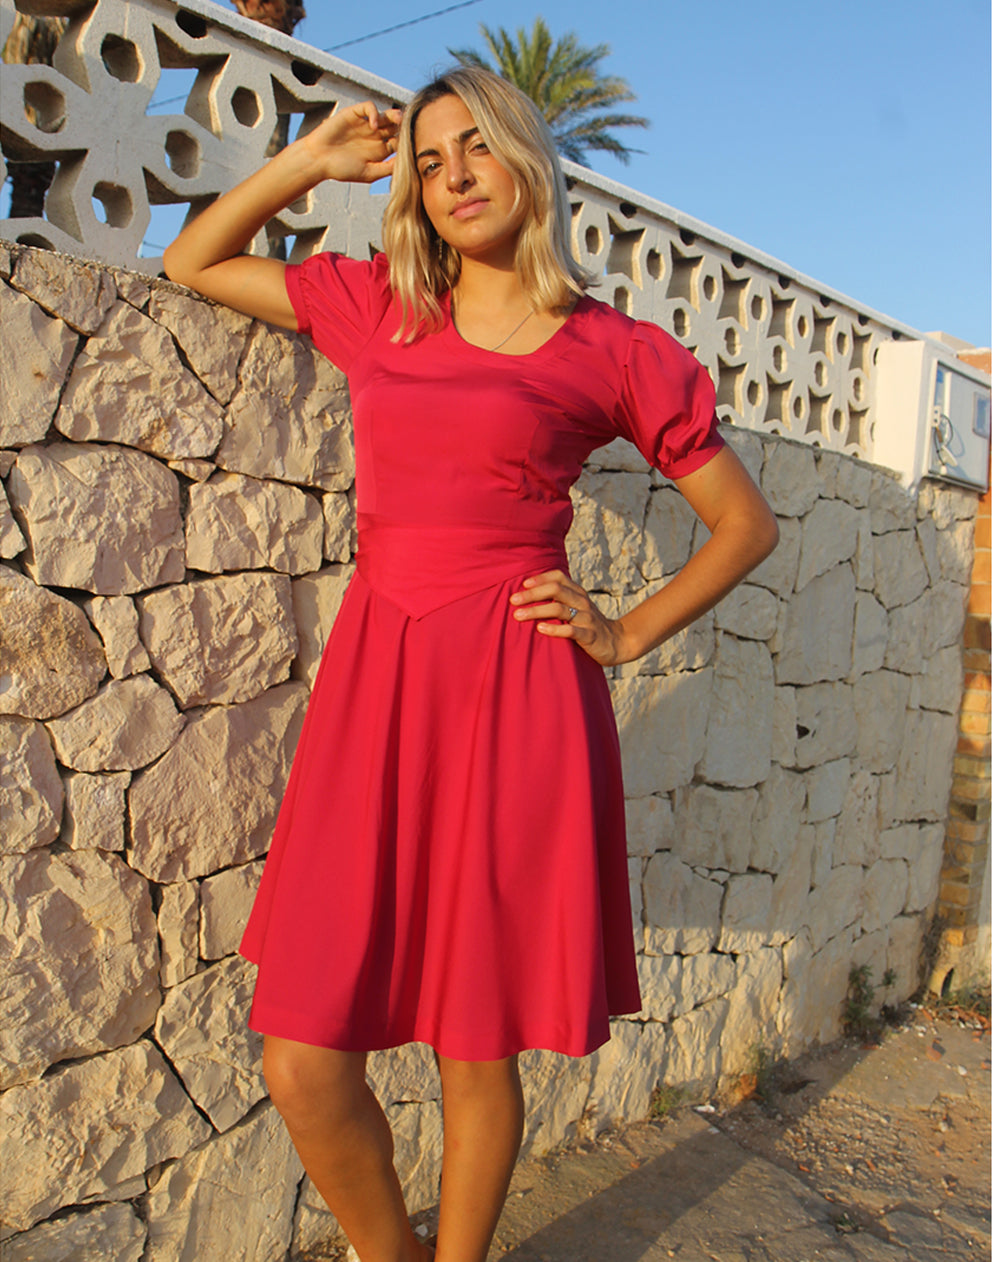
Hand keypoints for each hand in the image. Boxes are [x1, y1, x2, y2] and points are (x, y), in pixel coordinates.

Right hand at [300, 101, 403, 184]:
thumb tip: (406, 163)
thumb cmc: (341, 169)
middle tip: (409, 128)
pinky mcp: (354, 114)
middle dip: (404, 126)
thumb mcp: (368, 173)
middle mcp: (375, 136)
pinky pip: (369, 107)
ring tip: (398, 120)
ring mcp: (365, 124)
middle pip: (396, 127)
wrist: (318, 160)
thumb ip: (386, 168)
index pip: (400, 142)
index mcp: (380, 150)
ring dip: (395, 115)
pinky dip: (374, 113)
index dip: (407, 142)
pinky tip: (374, 125)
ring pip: (386, 115)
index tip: (412, 145)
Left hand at [509, 570, 630, 666]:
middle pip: (556, 590)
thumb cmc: (589, 625)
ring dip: (536, 611)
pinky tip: (540, 629)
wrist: (618, 642)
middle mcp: (582, 602)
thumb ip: (559, 600)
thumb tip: (528, 595)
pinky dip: (554, 629)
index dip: (540, 578)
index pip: (559, 577)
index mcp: (578, 593)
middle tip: (513, 600)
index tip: (523, 584)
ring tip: (518, 615)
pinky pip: (571, 630)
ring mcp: (586, 618)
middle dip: (532, 594)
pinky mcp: (590, 636)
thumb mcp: (577, 608)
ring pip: (560, 609)